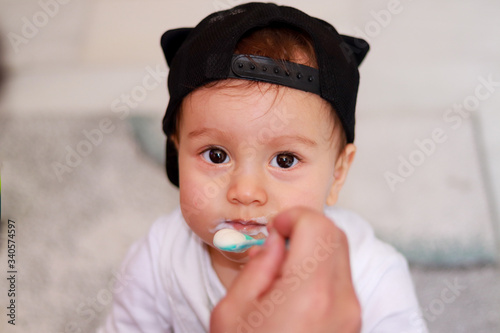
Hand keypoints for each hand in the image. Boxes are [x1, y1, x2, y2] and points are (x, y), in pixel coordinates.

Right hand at [210, 206, 360, 332]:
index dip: (294, 216)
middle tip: (279, 242)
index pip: (317, 226)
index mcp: (308, 294)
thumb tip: (277, 240)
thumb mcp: (233, 311)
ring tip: (284, 269)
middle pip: (335, 235)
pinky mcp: (352, 322)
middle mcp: (340, 302)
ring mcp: (351, 314)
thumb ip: (258, 266)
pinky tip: (296, 285)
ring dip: (315, 246)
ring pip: (341, 253)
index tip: (277, 227)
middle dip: (306, 227)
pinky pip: (342, 277)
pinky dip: (322, 267)